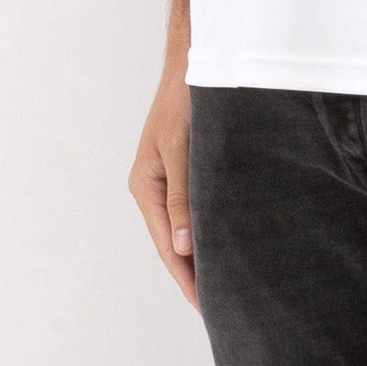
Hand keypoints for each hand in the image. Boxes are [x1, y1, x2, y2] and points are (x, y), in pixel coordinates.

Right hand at [128, 61, 198, 309]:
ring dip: (199, 251)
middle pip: (172, 240)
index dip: (184, 275)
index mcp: (145, 185)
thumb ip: (182, 198)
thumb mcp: (182, 150)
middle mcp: (152, 186)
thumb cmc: (186, 100)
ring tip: (222, 281)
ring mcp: (167, 176)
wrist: (194, 62)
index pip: (165, 244)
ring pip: (183, 225)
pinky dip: (204, 226)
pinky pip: (193, 206)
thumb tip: (182, 247)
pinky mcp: (184, 166)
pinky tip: (221, 239)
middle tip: (217, 304)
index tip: (204, 304)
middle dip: (192, 271)